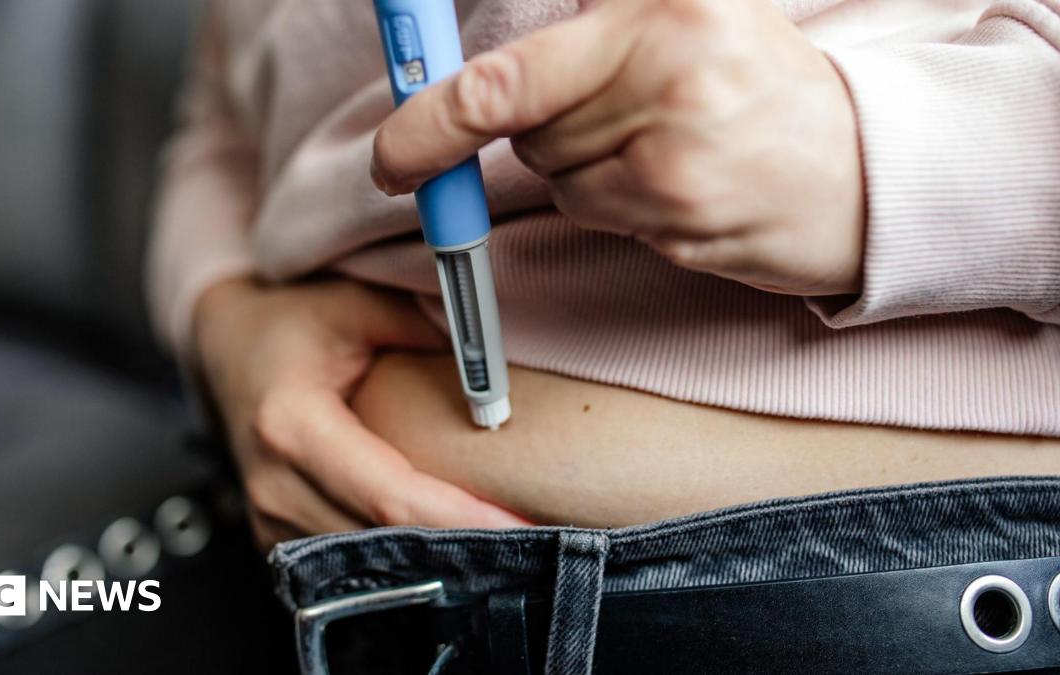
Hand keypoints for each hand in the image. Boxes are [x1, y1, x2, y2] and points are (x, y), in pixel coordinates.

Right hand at [193, 278, 528, 549]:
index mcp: (290, 426)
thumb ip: (421, 326)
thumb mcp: (352, 304)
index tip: (519, 523)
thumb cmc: (288, 324)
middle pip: (384, 542)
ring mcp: (271, 520)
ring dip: (436, 558)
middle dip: (460, 546)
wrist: (224, 349)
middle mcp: (275, 486)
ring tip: (504, 542)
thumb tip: (493, 362)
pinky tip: (449, 542)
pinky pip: (350, 560)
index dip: (458, 518)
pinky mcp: (278, 537)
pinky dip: (403, 556)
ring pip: (370, 563)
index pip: (388, 496)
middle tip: (533, 539)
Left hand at [371, 0, 863, 296]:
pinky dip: (620, 207)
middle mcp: (664, 83)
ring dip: (588, 170)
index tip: (391, 158)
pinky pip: (599, 220)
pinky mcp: (681, 224)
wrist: (869, 168)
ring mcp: (673, 165)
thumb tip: (480, 71)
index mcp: (659, 16)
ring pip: (558, 182)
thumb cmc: (766, 85)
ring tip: (667, 147)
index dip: (430, 121)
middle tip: (622, 114)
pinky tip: (679, 185)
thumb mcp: (691, 13)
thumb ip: (597, 21)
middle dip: (548, 129)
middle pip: (526, 133)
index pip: (506, 81)